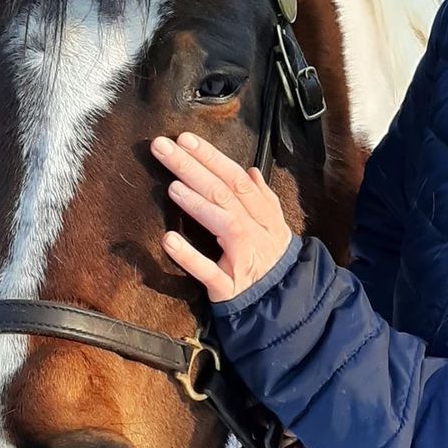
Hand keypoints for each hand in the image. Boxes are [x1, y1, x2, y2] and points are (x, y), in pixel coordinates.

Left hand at [151, 133, 292, 303]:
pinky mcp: (228, 288)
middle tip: (164, 148)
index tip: (186, 139)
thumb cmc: (271, 264)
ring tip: (172, 186)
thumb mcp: (274, 229)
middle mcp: (256, 234)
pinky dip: (190, 256)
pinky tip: (168, 240)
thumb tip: (251, 171)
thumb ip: (263, 200)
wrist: (284, 307)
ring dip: (199, 205)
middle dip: (195, 168)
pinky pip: (210, 272)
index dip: (212, 158)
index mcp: (264, 218)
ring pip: (225, 226)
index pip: (237, 180)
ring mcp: (243, 261)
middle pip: (226, 195)